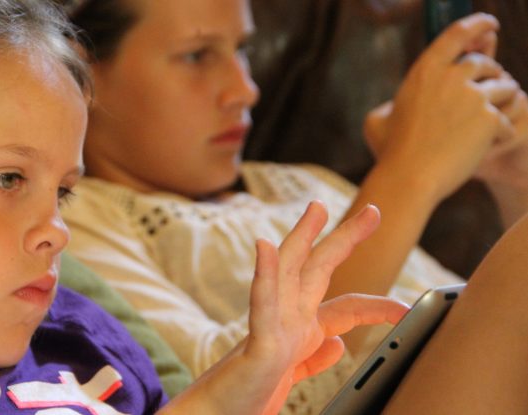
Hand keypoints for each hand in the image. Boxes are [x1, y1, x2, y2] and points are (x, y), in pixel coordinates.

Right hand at [247, 201, 408, 413]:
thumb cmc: (248, 392)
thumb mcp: (292, 372)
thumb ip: (314, 357)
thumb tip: (339, 343)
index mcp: (300, 329)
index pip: (346, 308)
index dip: (379, 306)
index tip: (407, 309)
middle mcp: (287, 320)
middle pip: (317, 269)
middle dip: (344, 238)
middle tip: (373, 211)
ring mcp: (270, 327)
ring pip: (287, 273)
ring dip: (301, 238)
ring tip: (317, 209)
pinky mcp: (258, 343)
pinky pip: (261, 304)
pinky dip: (266, 274)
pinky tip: (267, 248)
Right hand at [363, 13, 518, 202]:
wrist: (409, 178)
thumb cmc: (389, 152)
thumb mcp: (378, 119)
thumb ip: (395, 103)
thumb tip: (400, 103)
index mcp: (425, 70)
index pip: (458, 33)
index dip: (479, 24)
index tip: (490, 25)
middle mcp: (452, 77)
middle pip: (486, 63)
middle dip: (491, 74)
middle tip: (488, 89)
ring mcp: (474, 97)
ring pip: (506, 88)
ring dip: (503, 102)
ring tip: (490, 120)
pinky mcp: (490, 120)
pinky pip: (508, 121)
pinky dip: (500, 134)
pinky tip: (483, 148)